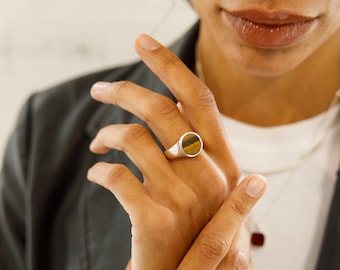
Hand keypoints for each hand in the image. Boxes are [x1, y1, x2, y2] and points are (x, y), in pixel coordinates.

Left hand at [87, 34, 265, 268]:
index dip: (170, 65)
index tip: (143, 41)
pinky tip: (98, 172)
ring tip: (98, 141)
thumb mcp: (208, 185)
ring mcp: (183, 198)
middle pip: (159, 110)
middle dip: (124, 91)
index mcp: (222, 160)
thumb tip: (169, 105)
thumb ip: (194, 147)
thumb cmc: (197, 226)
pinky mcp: (155, 220)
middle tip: (100, 90)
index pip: (197, 99)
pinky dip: (101, 169)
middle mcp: (208, 174)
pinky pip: (117, 177)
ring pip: (134, 138)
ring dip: (108, 134)